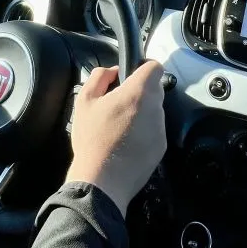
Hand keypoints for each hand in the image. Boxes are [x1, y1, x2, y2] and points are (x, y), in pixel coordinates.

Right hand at [65, 61, 165, 215]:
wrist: (101, 181)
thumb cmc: (92, 138)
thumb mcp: (85, 101)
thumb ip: (100, 76)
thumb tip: (113, 71)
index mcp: (139, 92)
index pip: (155, 66)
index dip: (143, 67)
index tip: (131, 75)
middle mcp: (155, 108)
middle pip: (155, 89)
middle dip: (140, 92)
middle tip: (119, 103)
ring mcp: (161, 129)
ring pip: (154, 111)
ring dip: (142, 112)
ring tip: (120, 127)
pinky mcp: (162, 147)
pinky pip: (155, 130)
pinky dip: (144, 132)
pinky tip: (126, 143)